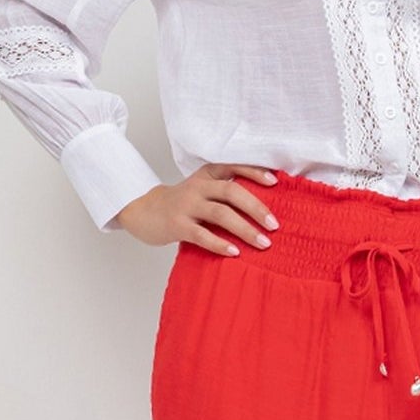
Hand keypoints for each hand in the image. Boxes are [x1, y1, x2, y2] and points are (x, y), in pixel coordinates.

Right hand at [111, 163, 280, 247]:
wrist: (144, 212)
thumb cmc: (182, 204)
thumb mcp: (202, 190)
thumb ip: (225, 192)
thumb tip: (264, 208)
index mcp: (207, 175)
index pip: (233, 167)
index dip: (255, 172)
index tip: (275, 182)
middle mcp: (197, 187)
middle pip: (232, 192)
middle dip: (256, 208)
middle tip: (274, 225)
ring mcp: (186, 206)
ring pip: (220, 214)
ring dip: (245, 229)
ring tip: (263, 243)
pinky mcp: (177, 225)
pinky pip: (202, 235)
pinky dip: (220, 244)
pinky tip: (235, 252)